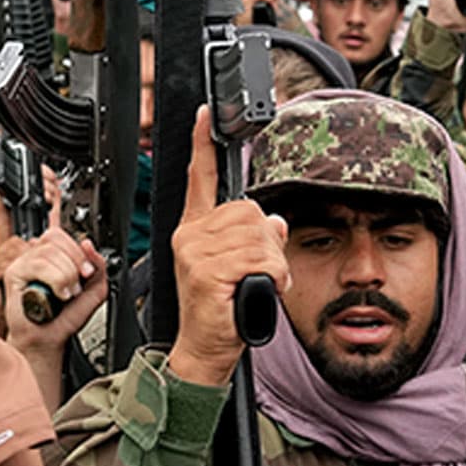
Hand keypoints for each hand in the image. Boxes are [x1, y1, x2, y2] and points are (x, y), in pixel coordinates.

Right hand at [0, 225, 105, 355]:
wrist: (49, 338)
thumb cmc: (65, 316)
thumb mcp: (94, 289)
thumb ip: (98, 265)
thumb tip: (88, 244)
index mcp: (55, 254)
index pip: (62, 232)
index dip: (78, 248)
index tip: (88, 269)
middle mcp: (37, 255)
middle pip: (56, 238)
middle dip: (75, 262)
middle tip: (78, 285)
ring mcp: (24, 262)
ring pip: (49, 252)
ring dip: (66, 276)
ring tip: (66, 294)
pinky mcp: (14, 273)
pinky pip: (38, 265)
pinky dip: (55, 280)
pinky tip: (57, 295)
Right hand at [162, 107, 289, 387]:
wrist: (205, 349)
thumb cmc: (221, 312)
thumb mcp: (240, 268)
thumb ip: (253, 239)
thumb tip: (274, 222)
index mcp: (195, 230)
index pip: (199, 179)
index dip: (204, 145)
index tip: (206, 115)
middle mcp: (192, 236)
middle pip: (249, 210)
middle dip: (266, 242)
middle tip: (256, 272)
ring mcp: (196, 252)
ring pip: (259, 235)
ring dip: (271, 263)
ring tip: (254, 284)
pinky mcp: (207, 271)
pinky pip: (260, 258)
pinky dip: (270, 276)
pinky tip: (253, 292)